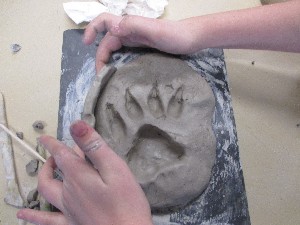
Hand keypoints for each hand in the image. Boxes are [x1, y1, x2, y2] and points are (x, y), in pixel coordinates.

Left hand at [17, 120, 152, 224]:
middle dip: (54, 158)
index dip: (53, 144)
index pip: (61, 154)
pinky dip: (34, 215)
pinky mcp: (71, 224)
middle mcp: (69, 192)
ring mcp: (68, 210)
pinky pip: (47, 220)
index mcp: (79, 176)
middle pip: (56, 171)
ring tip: (45, 170)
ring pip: (47, 191)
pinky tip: (23, 214)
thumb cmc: (127, 203)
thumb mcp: (115, 169)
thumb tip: (76, 125)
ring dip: (43, 178)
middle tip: (57, 152)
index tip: (45, 137)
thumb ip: (94, 147)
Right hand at [83, 13, 196, 71]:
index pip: (104, 22)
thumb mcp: (155, 30)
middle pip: (107, 41)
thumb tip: (112, 30)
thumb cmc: (175, 34)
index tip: (85, 44)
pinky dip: (116, 61)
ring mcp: (135, 39)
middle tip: (100, 75)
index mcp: (129, 24)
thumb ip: (134, 26)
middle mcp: (129, 31)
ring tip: (106, 76)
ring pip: (114, 48)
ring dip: (107, 60)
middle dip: (100, 56)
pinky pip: (123, 53)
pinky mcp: (141, 47)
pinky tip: (118, 72)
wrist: (191, 39)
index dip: (92, 30)